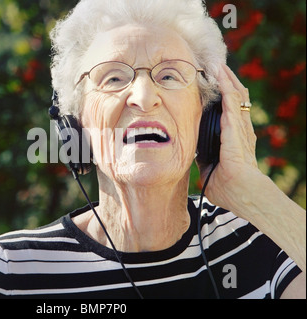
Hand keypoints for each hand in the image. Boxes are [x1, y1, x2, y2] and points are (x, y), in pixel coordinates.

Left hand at [197, 64, 259, 213]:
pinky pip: (232, 101)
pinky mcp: (236, 127)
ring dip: (226, 79)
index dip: (223, 97)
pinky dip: (226, 86)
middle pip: (234, 98)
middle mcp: (239, 128)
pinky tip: (219, 73)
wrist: (240, 193)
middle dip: (225, 82)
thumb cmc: (227, 186)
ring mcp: (239, 126)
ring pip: (235, 95)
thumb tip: (192, 152)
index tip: (213, 85)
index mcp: (234, 138)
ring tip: (217, 64)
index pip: (229, 111)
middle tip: (215, 67)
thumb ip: (203, 157)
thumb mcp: (209, 168)